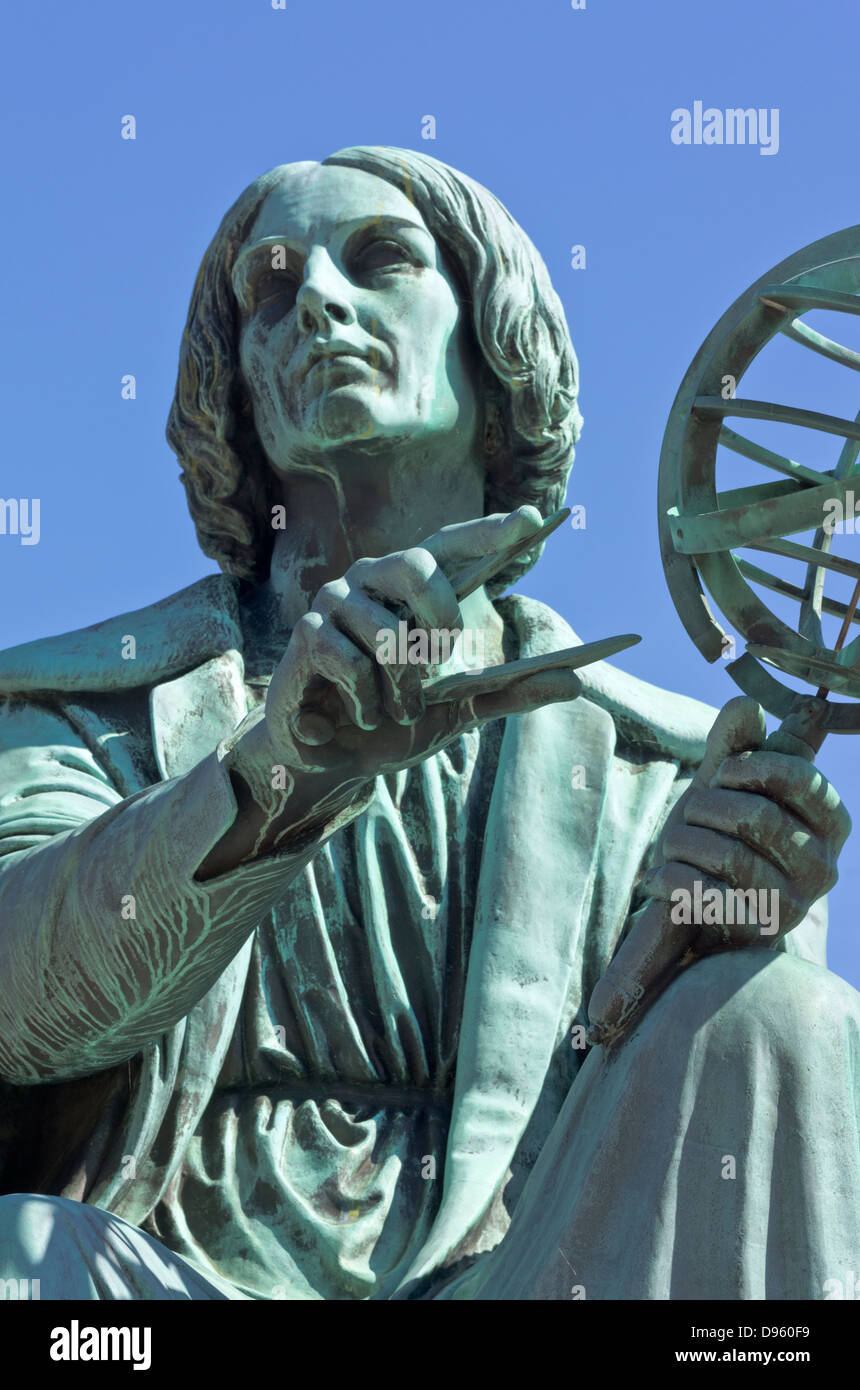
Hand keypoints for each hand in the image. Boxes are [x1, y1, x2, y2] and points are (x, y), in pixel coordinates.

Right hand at [262, 506, 580, 785]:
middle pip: (418, 563)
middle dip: (442, 616)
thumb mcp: (458, 712)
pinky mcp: (307, 637)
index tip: (533, 518)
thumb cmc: (392, 722)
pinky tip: (359, 715)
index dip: (489, 530)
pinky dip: (367, 702)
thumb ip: (511, 694)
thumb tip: (575, 683)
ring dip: (403, 688)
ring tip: (395, 710)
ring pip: (389, 632)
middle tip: (441, 658)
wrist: (329, 760)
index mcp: (409, 589)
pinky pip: (352, 664)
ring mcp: (334, 602)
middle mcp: (370, 580)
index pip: (451, 545)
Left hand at [587, 696, 850, 1042]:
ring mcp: (793, 905)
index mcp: (830, 822)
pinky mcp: (754, 935)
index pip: (801, 777)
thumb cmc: (719, 835)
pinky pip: (705, 895)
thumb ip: (736, 744)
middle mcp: (824, 867)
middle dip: (706, 806)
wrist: (696, 909)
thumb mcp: (725, 784)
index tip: (723, 772)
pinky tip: (658, 878)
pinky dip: (670, 879)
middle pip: (758, 815)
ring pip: (729, 855)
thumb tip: (749, 705)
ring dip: (683, 842)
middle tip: (689, 813)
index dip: (750, 766)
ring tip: (672, 845)